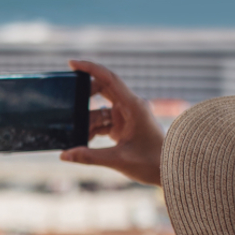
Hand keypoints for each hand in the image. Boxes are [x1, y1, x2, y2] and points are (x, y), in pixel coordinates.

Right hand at [60, 60, 163, 186]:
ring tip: (73, 134)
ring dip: (87, 120)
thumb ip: (89, 157)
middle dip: (83, 97)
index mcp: (134, 106)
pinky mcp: (124, 127)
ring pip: (100, 110)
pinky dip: (92, 129)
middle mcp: (131, 106)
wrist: (169, 172)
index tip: (71, 63)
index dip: (90, 68)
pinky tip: (82, 141)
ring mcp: (127, 116)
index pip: (109, 78)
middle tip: (67, 105)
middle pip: (102, 90)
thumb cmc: (151, 163)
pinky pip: (103, 122)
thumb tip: (64, 155)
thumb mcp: (118, 160)